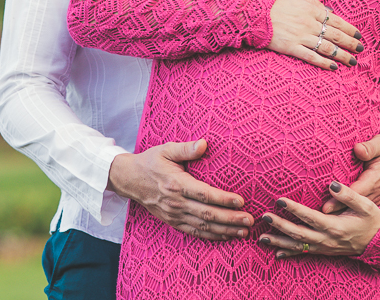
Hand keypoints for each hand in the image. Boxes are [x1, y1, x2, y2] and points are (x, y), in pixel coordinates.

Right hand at [108, 139, 253, 240]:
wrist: (129, 179)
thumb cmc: (151, 162)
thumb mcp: (166, 149)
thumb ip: (186, 148)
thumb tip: (205, 144)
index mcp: (176, 183)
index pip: (204, 194)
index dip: (223, 199)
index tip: (241, 201)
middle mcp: (176, 202)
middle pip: (207, 214)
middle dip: (230, 218)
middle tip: (249, 220)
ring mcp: (174, 215)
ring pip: (203, 226)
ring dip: (225, 230)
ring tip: (243, 230)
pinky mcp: (172, 222)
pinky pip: (194, 232)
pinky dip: (211, 236)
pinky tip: (226, 235)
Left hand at [259, 182, 379, 257]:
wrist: (379, 241)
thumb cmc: (371, 220)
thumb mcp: (366, 205)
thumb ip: (348, 194)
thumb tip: (332, 184)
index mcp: (335, 226)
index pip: (310, 217)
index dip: (294, 209)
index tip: (280, 200)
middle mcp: (327, 239)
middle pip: (299, 233)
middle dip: (280, 225)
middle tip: (264, 217)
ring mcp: (324, 247)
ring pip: (298, 246)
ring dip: (279, 242)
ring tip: (261, 238)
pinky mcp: (324, 250)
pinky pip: (304, 253)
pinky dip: (289, 253)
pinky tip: (276, 253)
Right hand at [268, 0, 361, 69]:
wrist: (253, 10)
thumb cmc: (272, 1)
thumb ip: (313, 2)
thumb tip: (329, 10)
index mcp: (311, 8)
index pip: (336, 20)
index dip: (349, 29)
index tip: (358, 35)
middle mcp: (309, 22)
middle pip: (336, 35)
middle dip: (351, 43)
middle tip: (361, 49)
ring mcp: (301, 35)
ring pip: (327, 48)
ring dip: (342, 55)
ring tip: (352, 61)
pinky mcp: (291, 47)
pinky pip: (312, 56)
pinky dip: (324, 63)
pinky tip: (333, 67)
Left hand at [322, 134, 379, 212]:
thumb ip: (370, 147)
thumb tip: (358, 149)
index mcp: (377, 177)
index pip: (359, 190)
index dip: (344, 195)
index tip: (329, 198)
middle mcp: (378, 190)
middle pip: (356, 202)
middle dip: (339, 207)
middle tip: (321, 211)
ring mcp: (378, 196)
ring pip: (359, 207)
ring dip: (343, 212)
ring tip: (324, 217)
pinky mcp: (376, 198)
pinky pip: (362, 207)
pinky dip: (349, 211)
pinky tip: (336, 214)